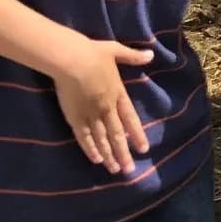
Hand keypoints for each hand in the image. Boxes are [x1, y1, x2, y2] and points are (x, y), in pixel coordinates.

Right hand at [52, 39, 153, 173]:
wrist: (69, 59)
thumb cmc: (91, 53)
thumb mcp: (115, 51)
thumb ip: (132, 56)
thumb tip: (151, 54)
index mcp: (117, 94)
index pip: (130, 119)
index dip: (137, 135)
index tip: (143, 150)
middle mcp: (106, 108)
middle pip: (117, 135)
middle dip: (124, 154)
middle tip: (129, 170)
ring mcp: (90, 114)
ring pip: (101, 140)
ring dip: (109, 156)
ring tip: (115, 170)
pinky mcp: (74, 117)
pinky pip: (84, 137)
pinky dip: (91, 149)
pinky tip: (96, 160)